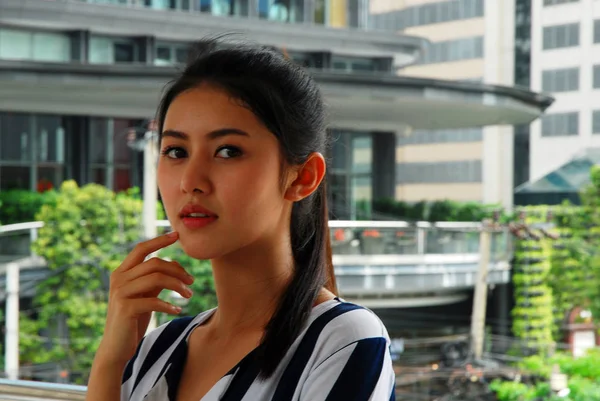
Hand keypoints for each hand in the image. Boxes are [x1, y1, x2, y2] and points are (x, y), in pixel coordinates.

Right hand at [96, 231, 193, 366]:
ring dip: (177, 286)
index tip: (177, 235)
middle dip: (177, 270)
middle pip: (155, 263)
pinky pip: (154, 300)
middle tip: (191, 283)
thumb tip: (176, 264)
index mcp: (121, 272)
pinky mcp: (125, 308)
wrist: (116, 348)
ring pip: (156, 278)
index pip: (141, 248)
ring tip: (188, 296)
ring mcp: (120, 293)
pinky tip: (177, 311)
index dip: (159, 240)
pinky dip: (169, 305)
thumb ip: (155, 278)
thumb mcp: (145, 294)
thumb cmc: (134, 319)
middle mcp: (118, 279)